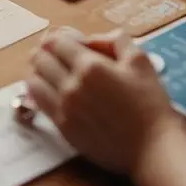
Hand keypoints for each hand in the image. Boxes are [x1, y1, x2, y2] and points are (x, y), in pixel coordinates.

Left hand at [27, 27, 179, 174]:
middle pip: (40, 58)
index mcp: (90, 66)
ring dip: (38, 70)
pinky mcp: (62, 127)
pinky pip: (38, 102)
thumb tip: (94, 38)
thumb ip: (117, 40)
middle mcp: (71, 85)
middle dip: (46, 51)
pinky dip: (38, 90)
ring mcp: (64, 108)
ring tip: (51, 70)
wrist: (152, 148)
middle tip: (57, 54)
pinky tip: (49, 89)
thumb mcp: (141, 61)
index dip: (59, 37)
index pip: (56, 42)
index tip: (67, 41)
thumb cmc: (150, 104)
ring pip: (33, 79)